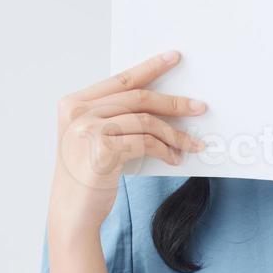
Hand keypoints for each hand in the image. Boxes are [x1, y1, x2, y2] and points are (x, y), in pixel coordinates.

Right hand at [49, 50, 207, 238]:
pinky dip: (165, 150)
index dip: (150, 67)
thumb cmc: (88, 175)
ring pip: (145, 121)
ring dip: (174, 133)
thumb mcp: (94, 138)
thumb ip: (115, 116)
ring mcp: (88, 130)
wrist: (72, 214)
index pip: (120, 80)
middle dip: (174, 103)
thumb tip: (162, 101)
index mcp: (73, 103)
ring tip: (192, 144)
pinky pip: (145, 143)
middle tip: (199, 107)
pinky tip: (175, 158)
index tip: (174, 58)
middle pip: (138, 98)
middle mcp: (77, 112)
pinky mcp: (102, 150)